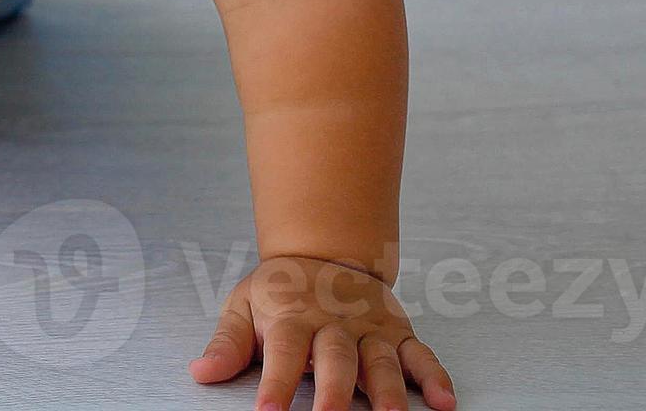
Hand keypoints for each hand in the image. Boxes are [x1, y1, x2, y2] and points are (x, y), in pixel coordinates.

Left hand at [191, 255, 455, 410]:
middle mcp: (334, 324)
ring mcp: (370, 329)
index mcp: (293, 318)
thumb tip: (201, 372)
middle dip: (336, 393)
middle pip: (338, 361)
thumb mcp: (244, 305)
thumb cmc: (280, 291)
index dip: (277, 384)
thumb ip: (227, 343)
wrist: (324, 250)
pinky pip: (420, 355)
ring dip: (389, 394)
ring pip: (382, 363)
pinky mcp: (398, 333)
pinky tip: (445, 401)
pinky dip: (435, 377)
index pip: (284, 354)